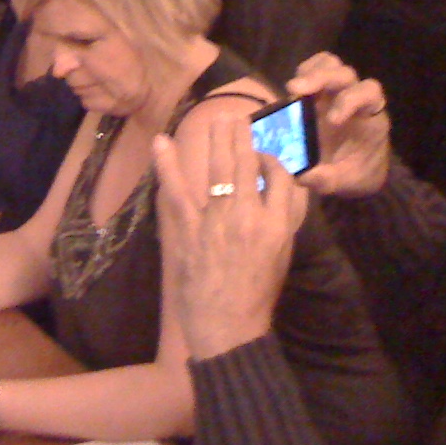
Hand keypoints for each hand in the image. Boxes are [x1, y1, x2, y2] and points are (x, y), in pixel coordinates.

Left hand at [153, 115, 307, 359]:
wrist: (227, 327)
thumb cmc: (256, 296)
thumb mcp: (281, 257)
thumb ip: (283, 222)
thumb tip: (280, 191)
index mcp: (277, 225)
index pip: (281, 178)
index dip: (272, 161)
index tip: (263, 156)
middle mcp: (250, 216)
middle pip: (249, 164)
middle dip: (243, 136)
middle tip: (237, 117)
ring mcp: (217, 221)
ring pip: (220, 169)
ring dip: (218, 139)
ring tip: (216, 119)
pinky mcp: (189, 230)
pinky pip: (177, 191)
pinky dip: (167, 165)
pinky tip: (162, 142)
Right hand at [286, 53, 391, 196]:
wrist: (359, 169)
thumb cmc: (356, 172)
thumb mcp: (344, 182)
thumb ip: (326, 180)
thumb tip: (301, 176)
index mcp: (370, 117)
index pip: (370, 94)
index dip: (350, 100)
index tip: (331, 121)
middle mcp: (356, 98)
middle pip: (345, 74)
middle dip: (322, 78)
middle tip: (295, 89)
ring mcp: (337, 92)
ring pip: (332, 64)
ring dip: (313, 71)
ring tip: (294, 87)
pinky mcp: (320, 92)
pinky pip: (317, 68)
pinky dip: (306, 71)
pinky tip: (294, 88)